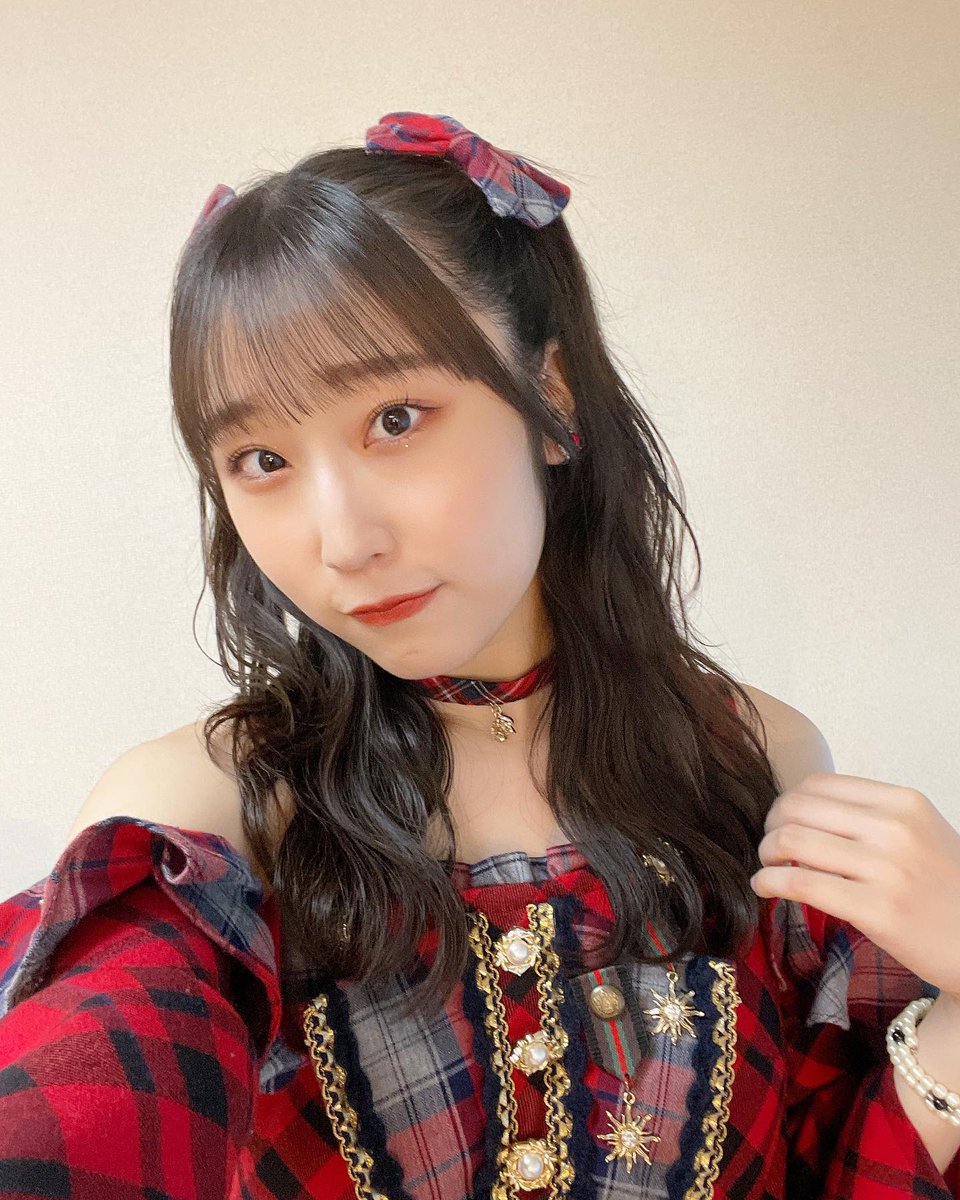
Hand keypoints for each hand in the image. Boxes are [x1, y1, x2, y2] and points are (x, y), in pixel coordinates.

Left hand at [751, 772, 959, 998]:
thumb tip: (798, 807)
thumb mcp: (918, 832)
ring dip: (766, 855)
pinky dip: (769, 883)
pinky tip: (765, 888)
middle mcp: (895, 828)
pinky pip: (800, 885)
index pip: (817, 783)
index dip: (787, 801)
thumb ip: (868, 815)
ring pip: (790, 841)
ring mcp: (887, 869)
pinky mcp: (877, 911)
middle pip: (796, 807)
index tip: (781, 821)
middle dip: (770, 827)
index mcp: (903, 802)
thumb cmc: (943, 888)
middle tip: (770, 847)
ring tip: (768, 868)